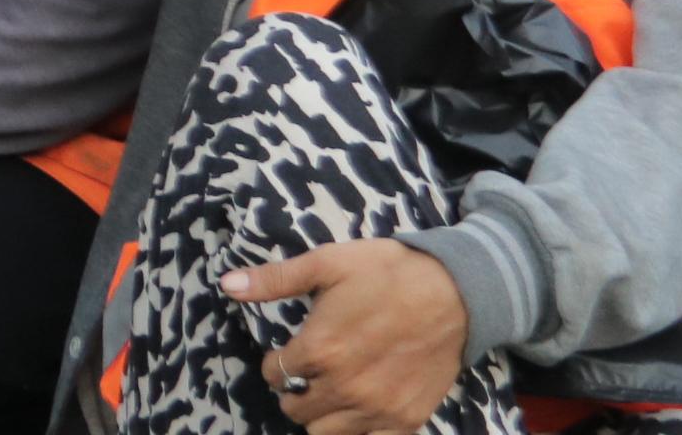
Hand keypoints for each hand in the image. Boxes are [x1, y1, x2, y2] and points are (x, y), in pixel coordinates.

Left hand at [230, 238, 473, 433]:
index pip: (275, 374)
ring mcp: (378, 409)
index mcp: (321, 351)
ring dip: (321, 416)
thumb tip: (226, 285)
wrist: (456, 292)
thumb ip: (274, 280)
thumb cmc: (386, 272)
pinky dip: (358, 431)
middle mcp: (346, 388)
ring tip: (329, 392)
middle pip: (296, 410)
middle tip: (306, 373)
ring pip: (326, 434)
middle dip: (293, 391)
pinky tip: (359, 409)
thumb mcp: (325, 264)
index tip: (285, 353)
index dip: (275, 363)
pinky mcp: (407, 420)